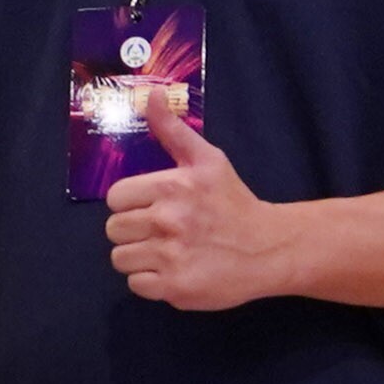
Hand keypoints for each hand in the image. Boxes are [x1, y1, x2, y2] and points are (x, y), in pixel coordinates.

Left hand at [103, 104, 294, 310]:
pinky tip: (175, 270)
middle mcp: (168, 221)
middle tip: (163, 230)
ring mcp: (171, 257)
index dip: (131, 203)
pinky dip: (152, 281)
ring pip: (120, 259)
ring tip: (168, 251)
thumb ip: (172, 130)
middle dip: (134, 230)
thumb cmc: (233, 202)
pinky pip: (136, 285)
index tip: (154, 206)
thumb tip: (149, 96)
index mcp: (171, 187)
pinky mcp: (176, 288)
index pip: (114, 198)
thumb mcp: (207, 160)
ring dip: (140, 256)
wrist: (270, 247)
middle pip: (114, 229)